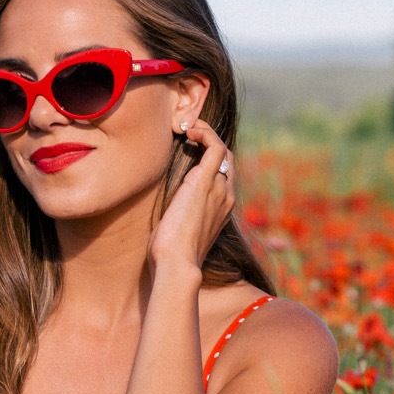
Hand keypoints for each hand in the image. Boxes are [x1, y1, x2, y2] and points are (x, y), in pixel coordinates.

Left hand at [149, 118, 233, 278]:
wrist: (177, 265)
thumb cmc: (170, 256)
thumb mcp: (177, 232)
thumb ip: (178, 216)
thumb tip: (167, 211)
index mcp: (220, 209)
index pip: (222, 175)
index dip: (208, 158)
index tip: (187, 150)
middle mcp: (225, 196)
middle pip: (226, 159)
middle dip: (209, 141)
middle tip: (186, 134)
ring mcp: (218, 188)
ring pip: (222, 149)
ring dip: (205, 133)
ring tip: (186, 128)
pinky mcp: (205, 182)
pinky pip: (215, 146)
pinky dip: (205, 133)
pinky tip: (188, 131)